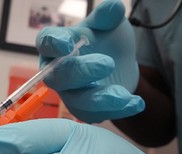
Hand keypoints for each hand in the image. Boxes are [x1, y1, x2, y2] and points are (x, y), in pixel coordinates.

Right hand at [36, 0, 144, 122]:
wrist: (119, 65)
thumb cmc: (107, 42)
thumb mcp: (110, 25)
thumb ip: (108, 17)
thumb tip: (113, 8)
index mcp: (57, 46)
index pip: (46, 42)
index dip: (53, 44)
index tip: (67, 43)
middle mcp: (58, 72)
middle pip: (58, 77)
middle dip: (81, 72)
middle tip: (108, 63)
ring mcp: (70, 93)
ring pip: (76, 101)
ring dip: (100, 99)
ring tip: (125, 95)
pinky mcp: (84, 109)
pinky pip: (94, 114)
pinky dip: (115, 111)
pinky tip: (135, 103)